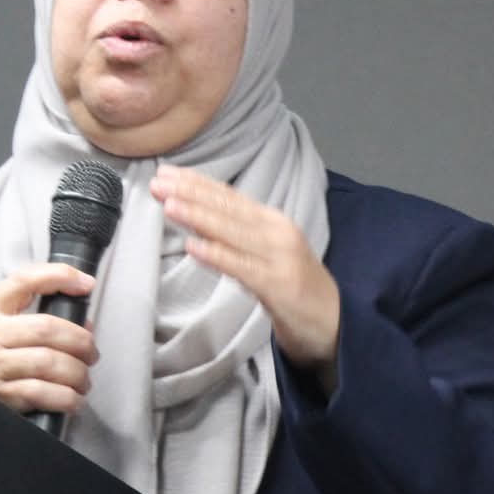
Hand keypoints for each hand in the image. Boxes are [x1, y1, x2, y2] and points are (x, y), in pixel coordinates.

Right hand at [0, 263, 99, 414]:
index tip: (87, 283)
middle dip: (81, 342)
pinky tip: (72, 400)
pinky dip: (65, 398)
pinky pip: (41, 394)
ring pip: (49, 363)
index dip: (60, 276)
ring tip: (83, 380)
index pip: (24, 280)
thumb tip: (82, 318)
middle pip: (47, 328)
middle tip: (91, 354)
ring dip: (77, 374)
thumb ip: (26, 310)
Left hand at [152, 164, 341, 389]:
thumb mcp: (265, 251)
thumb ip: (236, 233)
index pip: (229, 196)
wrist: (335, 321)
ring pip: (233, 233)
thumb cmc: (293, 284)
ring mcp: (279, 258)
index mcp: (271, 221)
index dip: (197, 182)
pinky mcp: (280, 286)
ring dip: (200, 217)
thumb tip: (194, 216)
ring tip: (169, 206)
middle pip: (228, 209)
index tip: (166, 172)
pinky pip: (242, 269)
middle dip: (191, 194)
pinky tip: (194, 247)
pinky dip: (218, 256)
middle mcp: (276, 232)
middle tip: (158, 182)